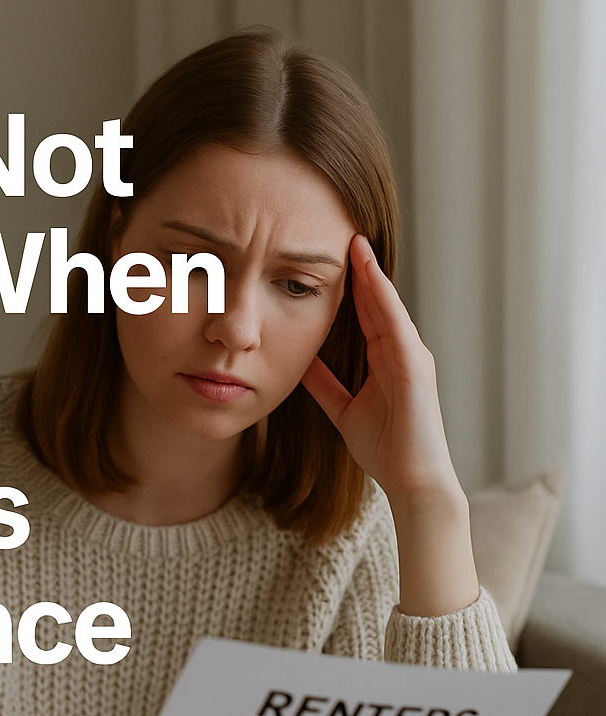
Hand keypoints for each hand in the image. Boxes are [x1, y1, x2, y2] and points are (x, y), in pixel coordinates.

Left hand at [300, 234, 456, 505]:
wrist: (412, 480)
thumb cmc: (385, 448)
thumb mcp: (343, 410)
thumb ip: (325, 385)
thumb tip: (300, 362)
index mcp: (387, 360)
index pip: (366, 314)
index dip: (351, 286)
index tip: (332, 259)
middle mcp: (403, 352)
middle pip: (378, 303)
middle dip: (361, 270)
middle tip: (344, 235)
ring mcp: (412, 357)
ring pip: (388, 307)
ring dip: (372, 275)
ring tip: (355, 244)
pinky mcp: (415, 368)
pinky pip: (396, 326)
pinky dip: (384, 300)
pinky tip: (370, 277)